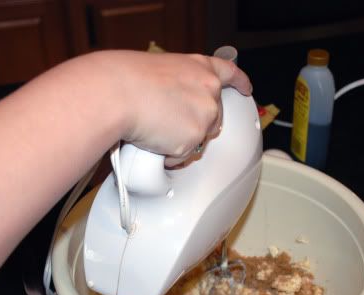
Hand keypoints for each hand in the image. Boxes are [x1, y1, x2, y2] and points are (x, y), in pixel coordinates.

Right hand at [84, 51, 252, 165]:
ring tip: (154, 128)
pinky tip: (152, 139)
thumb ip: (177, 87)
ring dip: (179, 141)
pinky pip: (182, 156)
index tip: (246, 89)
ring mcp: (205, 116)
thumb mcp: (160, 73)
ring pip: (199, 140)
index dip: (240, 83)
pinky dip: (166, 154)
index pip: (229, 73)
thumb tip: (174, 108)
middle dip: (195, 126)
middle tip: (168, 124)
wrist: (117, 93)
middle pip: (214, 118)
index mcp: (200, 68)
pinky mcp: (194, 140)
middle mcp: (209, 91)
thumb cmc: (127, 80)